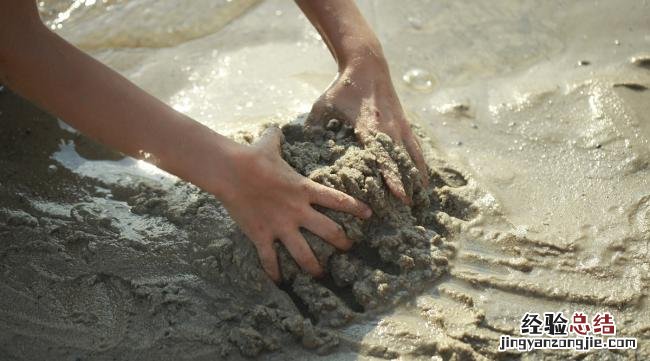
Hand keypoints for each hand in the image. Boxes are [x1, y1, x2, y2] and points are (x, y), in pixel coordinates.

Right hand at [219, 127, 372, 281]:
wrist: (231, 170)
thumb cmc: (252, 156)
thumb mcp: (269, 144)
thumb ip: (276, 138)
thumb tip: (275, 128)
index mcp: (304, 189)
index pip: (338, 200)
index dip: (356, 208)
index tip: (370, 215)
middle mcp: (298, 211)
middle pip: (329, 231)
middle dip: (342, 243)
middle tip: (348, 249)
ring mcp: (280, 225)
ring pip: (304, 254)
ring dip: (314, 266)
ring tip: (320, 275)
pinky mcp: (262, 235)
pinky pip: (270, 259)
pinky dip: (274, 273)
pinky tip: (278, 282)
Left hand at [306, 55, 428, 204]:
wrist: (367, 64)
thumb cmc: (343, 86)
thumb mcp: (324, 104)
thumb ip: (313, 124)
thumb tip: (299, 143)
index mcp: (369, 126)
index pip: (382, 156)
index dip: (391, 176)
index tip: (397, 193)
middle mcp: (388, 128)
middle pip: (400, 160)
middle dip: (404, 182)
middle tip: (407, 206)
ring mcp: (399, 125)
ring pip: (412, 155)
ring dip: (416, 175)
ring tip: (421, 196)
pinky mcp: (404, 123)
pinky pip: (415, 146)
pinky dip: (420, 161)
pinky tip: (424, 176)